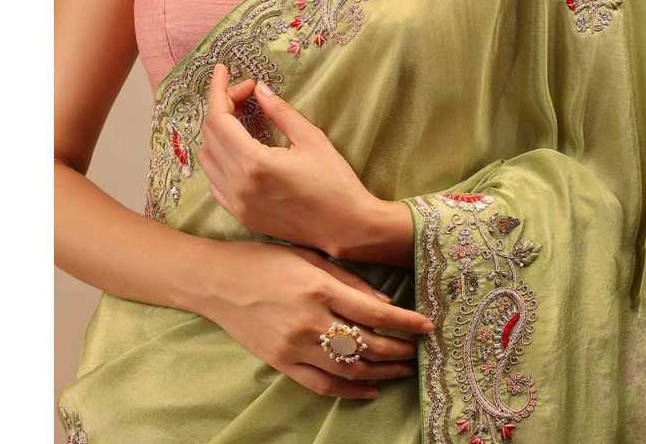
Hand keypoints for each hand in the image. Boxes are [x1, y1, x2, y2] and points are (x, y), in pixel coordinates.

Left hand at [197, 64, 382, 255]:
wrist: (346, 228)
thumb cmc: (335, 181)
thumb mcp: (312, 139)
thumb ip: (281, 112)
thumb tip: (259, 89)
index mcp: (254, 163)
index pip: (219, 119)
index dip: (218, 90)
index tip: (222, 70)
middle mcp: (238, 185)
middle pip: (210, 135)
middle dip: (222, 106)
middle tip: (247, 92)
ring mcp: (236, 204)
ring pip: (208, 159)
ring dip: (217, 132)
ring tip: (239, 115)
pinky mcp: (241, 216)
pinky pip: (215, 182)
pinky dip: (218, 158)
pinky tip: (236, 146)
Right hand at [198, 239, 431, 399]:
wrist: (217, 281)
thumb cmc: (266, 259)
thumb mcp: (309, 255)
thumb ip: (348, 279)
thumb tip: (385, 301)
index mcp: (319, 287)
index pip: (374, 312)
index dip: (405, 322)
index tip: (427, 326)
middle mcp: (309, 321)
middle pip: (366, 344)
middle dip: (399, 350)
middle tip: (418, 350)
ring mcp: (294, 346)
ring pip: (349, 369)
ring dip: (382, 372)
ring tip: (402, 369)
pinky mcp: (281, 363)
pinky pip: (322, 385)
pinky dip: (350, 390)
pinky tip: (370, 387)